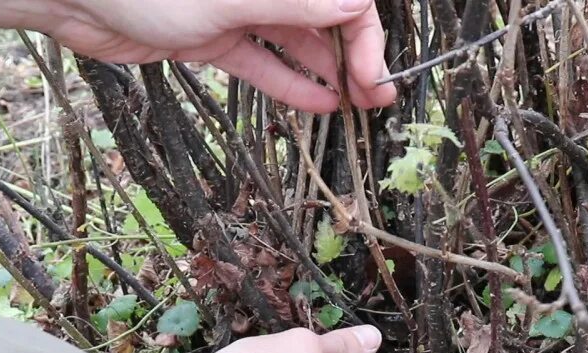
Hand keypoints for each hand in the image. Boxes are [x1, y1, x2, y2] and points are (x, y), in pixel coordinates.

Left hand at [51, 0, 395, 111]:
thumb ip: (293, 2)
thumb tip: (355, 4)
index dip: (364, 36)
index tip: (373, 76)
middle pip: (324, 18)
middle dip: (354, 56)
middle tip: (376, 97)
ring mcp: (236, 9)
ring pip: (296, 42)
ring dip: (327, 73)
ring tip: (355, 106)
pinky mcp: (211, 36)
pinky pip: (261, 62)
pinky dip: (289, 83)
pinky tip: (319, 104)